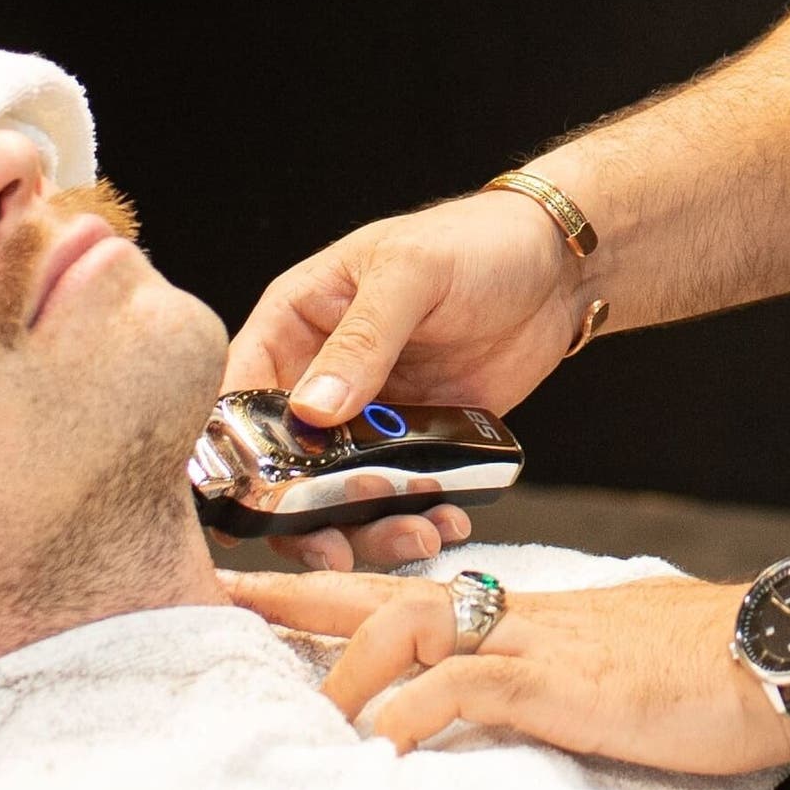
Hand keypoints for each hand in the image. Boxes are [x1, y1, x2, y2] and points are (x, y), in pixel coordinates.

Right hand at [225, 187, 589, 570]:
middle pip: (283, 463)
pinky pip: (399, 495)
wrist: (558, 269)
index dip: (232, 450)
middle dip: (300, 513)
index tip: (245, 502)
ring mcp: (369, 416)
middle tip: (332, 547)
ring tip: (414, 537)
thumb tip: (312, 409)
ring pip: (340, 492)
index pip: (238, 392)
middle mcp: (321, 376)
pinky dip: (415, 518)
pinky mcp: (416, 443)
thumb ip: (363, 338)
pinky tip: (446, 522)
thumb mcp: (412, 274)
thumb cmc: (476, 242)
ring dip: (366, 526)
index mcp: (296, 322)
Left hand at [228, 569, 789, 775]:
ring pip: (409, 627)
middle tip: (224, 598)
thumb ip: (558, 672)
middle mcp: (520, 611)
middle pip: (387, 590)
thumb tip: (521, 692)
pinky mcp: (557, 679)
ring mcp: (535, 639)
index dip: (341, 588)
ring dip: (349, 672)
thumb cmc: (713, 665)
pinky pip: (461, 685)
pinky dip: (410, 713)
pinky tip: (380, 745)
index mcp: (530, 611)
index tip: (272, 591)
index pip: (417, 587)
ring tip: (308, 720)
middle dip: (301, 595)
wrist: (781, 649)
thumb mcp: (615, 667)